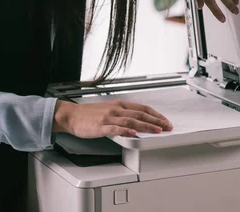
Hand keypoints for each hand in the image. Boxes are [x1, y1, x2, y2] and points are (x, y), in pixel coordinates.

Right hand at [53, 100, 172, 137]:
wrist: (71, 115)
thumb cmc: (90, 114)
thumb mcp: (110, 109)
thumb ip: (124, 114)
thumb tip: (139, 120)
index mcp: (120, 104)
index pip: (143, 108)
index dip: (156, 114)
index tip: (165, 121)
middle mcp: (116, 109)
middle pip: (140, 114)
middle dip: (156, 121)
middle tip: (167, 127)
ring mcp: (109, 117)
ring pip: (131, 121)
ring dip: (146, 126)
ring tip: (157, 131)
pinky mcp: (101, 126)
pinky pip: (116, 129)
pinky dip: (126, 131)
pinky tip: (134, 134)